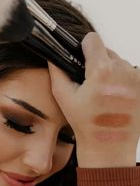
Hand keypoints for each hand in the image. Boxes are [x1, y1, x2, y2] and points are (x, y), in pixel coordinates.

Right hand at [48, 32, 139, 167]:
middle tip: (93, 84)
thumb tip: (53, 56)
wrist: (108, 146)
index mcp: (101, 71)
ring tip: (106, 93)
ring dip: (113, 72)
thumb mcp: (63, 97)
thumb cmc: (85, 124)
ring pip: (121, 63)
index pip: (93, 39)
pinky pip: (132, 75)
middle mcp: (123, 71)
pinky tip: (117, 98)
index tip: (83, 57)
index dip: (85, 47)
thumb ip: (57, 71)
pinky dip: (124, 82)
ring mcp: (136, 80)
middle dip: (99, 63)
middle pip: (107, 52)